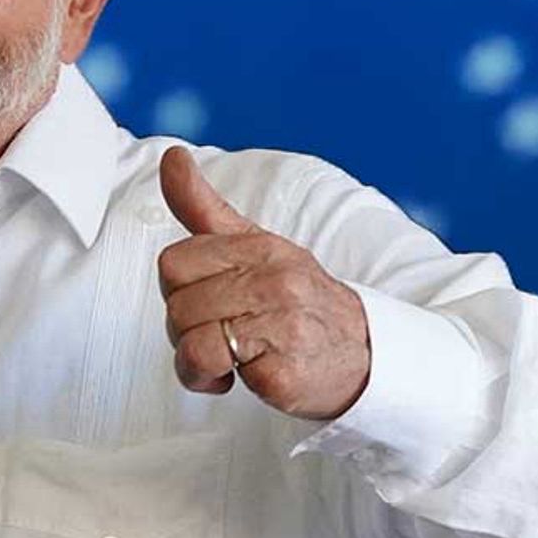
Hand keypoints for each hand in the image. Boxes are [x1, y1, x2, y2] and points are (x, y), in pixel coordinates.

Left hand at [155, 147, 370, 420]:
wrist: (366, 356)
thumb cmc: (300, 302)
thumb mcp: (256, 248)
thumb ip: (203, 207)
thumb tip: (171, 157)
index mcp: (259, 248)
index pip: (173, 263)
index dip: (179, 291)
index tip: (206, 301)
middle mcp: (273, 281)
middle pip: (177, 307)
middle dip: (186, 331)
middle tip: (220, 336)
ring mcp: (282, 325)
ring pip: (190, 342)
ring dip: (196, 363)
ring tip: (226, 361)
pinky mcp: (282, 371)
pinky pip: (214, 371)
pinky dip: (217, 381)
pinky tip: (245, 375)